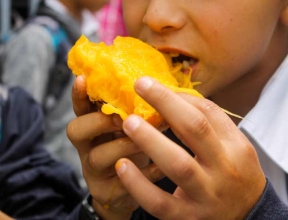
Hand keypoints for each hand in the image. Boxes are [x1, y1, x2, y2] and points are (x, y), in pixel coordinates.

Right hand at [67, 76, 163, 219]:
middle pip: (76, 130)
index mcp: (92, 127)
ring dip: (125, 145)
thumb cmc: (131, 148)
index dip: (79, 95)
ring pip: (97, 157)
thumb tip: (151, 85)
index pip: (80, 108)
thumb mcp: (127, 128)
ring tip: (148, 141)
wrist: (132, 189)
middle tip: (123, 117)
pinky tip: (161, 166)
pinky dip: (144, 172)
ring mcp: (94, 172)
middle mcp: (87, 147)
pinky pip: (122, 182)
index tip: (84, 79)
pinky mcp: (106, 192)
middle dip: (100, 120)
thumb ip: (130, 111)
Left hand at [115, 76, 265, 219]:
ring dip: (150, 140)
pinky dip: (138, 184)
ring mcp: (206, 195)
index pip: (207, 112)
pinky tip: (122, 166)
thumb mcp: (231, 145)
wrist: (248, 215)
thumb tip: (171, 96)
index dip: (175, 96)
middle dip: (166, 105)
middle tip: (139, 88)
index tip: (148, 84)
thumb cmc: (234, 171)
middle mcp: (224, 168)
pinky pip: (160, 203)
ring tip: (128, 123)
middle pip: (195, 129)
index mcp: (235, 146)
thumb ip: (207, 121)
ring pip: (178, 165)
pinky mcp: (187, 216)